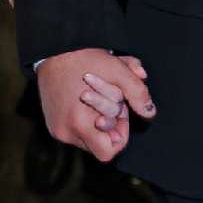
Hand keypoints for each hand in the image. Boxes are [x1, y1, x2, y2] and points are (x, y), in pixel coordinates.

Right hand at [38, 49, 153, 162]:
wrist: (52, 50)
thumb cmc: (82, 58)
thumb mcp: (116, 71)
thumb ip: (137, 92)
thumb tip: (149, 112)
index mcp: (79, 123)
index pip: (107, 152)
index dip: (120, 135)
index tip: (119, 114)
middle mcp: (65, 131)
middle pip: (99, 144)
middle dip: (111, 122)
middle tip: (110, 99)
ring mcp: (56, 129)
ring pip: (89, 137)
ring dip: (99, 120)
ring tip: (98, 96)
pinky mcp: (52, 124)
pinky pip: (76, 131)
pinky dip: (86, 118)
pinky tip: (87, 98)